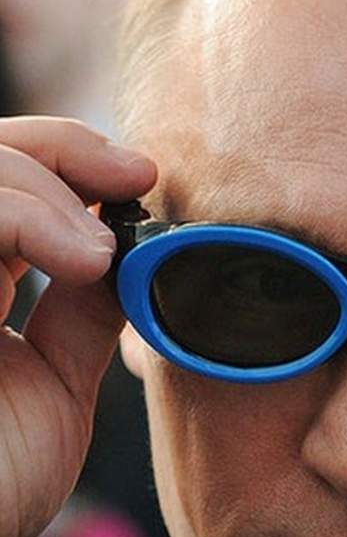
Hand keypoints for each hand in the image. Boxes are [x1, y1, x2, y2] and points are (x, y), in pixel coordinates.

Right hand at [0, 117, 155, 536]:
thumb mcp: (55, 386)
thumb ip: (80, 317)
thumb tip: (125, 254)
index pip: (0, 182)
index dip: (65, 157)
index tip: (141, 173)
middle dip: (58, 150)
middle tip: (132, 178)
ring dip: (39, 185)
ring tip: (100, 252)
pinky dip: (17, 213)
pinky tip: (79, 257)